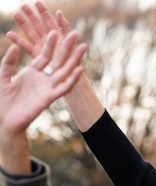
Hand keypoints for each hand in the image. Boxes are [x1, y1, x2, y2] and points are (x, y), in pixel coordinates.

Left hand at [0, 31, 85, 172]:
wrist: (5, 120)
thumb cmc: (3, 100)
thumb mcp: (2, 76)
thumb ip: (9, 62)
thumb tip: (14, 46)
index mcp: (32, 73)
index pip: (44, 56)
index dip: (50, 44)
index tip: (56, 32)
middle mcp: (43, 79)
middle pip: (58, 61)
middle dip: (66, 48)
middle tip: (75, 34)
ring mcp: (48, 88)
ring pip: (65, 71)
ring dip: (74, 59)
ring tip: (83, 47)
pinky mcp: (49, 98)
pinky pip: (64, 87)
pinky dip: (73, 79)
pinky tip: (80, 69)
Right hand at [7, 1, 71, 58]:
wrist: (70, 75)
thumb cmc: (73, 60)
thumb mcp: (70, 41)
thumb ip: (65, 28)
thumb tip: (59, 13)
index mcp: (58, 35)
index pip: (49, 20)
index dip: (43, 11)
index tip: (36, 2)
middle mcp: (49, 39)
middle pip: (38, 24)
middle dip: (31, 15)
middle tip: (22, 5)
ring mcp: (42, 46)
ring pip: (31, 32)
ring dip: (23, 24)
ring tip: (15, 14)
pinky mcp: (37, 54)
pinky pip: (26, 46)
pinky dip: (18, 40)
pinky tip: (9, 34)